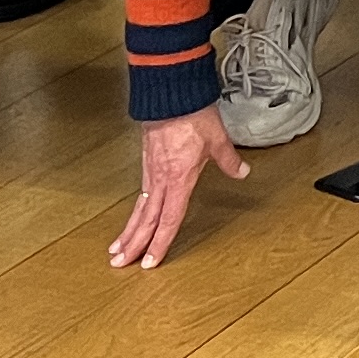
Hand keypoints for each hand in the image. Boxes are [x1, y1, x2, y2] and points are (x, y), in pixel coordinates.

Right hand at [111, 106, 245, 268]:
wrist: (170, 92)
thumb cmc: (192, 114)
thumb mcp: (218, 140)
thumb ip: (228, 161)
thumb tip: (242, 171)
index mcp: (178, 180)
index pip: (169, 220)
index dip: (160, 243)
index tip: (149, 263)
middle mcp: (161, 180)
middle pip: (146, 219)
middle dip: (133, 244)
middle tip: (120, 265)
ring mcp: (150, 172)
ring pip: (138, 209)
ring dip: (128, 231)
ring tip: (116, 250)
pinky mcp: (146, 162)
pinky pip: (138, 193)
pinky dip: (133, 210)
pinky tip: (132, 217)